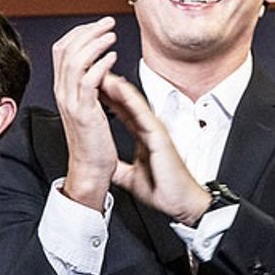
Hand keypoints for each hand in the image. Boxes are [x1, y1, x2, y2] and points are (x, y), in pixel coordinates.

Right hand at [53, 18, 120, 210]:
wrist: (90, 170)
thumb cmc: (93, 140)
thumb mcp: (88, 107)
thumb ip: (90, 86)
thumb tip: (100, 65)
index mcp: (63, 89)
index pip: (62, 50)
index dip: (79, 33)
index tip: (98, 26)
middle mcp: (63, 93)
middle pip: (66, 50)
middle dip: (87, 31)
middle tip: (107, 23)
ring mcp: (71, 102)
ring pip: (75, 61)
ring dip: (94, 44)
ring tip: (110, 35)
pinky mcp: (84, 113)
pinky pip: (88, 81)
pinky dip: (100, 65)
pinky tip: (112, 57)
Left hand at [101, 73, 210, 225]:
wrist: (182, 203)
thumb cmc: (164, 190)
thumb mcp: (132, 178)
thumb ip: (120, 168)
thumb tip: (107, 166)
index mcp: (143, 137)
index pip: (122, 112)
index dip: (107, 99)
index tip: (91, 87)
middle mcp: (149, 129)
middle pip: (126, 103)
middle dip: (109, 87)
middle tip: (93, 71)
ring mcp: (155, 130)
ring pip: (133, 102)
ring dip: (117, 86)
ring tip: (101, 71)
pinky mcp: (159, 135)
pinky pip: (142, 112)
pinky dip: (129, 98)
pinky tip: (118, 86)